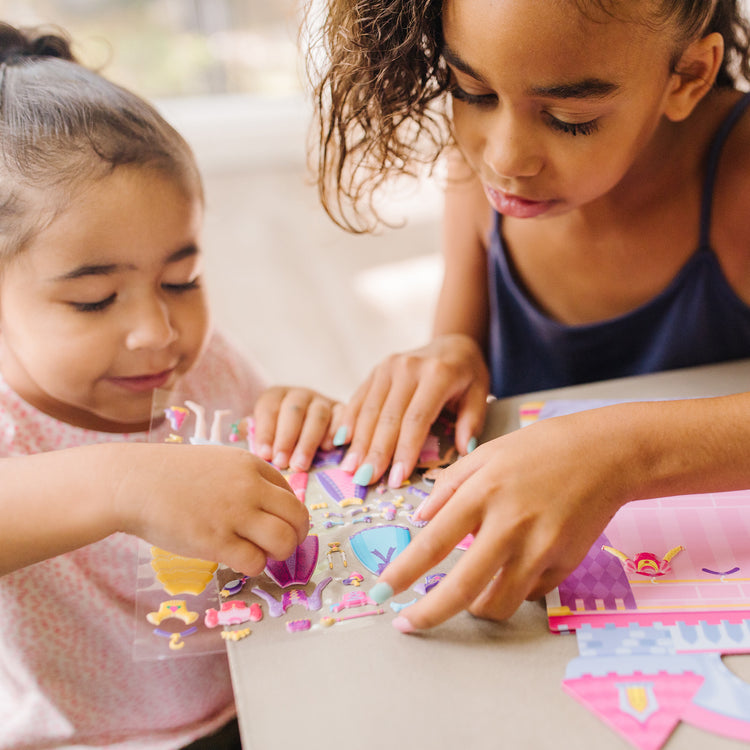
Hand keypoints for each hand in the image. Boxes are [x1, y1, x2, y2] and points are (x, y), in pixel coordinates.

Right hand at [113, 443, 309, 575]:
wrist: (132, 483)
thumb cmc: (170, 475)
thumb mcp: (216, 462)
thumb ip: (243, 479)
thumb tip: (268, 507)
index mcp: (250, 465)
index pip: (290, 493)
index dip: (289, 513)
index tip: (280, 525)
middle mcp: (249, 487)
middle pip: (296, 516)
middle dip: (296, 535)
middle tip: (284, 545)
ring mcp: (234, 514)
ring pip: (283, 540)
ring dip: (279, 553)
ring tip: (263, 555)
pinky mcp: (216, 541)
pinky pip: (254, 561)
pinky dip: (254, 566)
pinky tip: (240, 561)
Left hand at [252, 386, 339, 470]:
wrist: (307, 428)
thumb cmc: (279, 436)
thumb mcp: (262, 431)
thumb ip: (252, 434)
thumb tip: (241, 444)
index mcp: (276, 396)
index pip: (269, 409)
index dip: (266, 432)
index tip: (263, 455)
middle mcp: (299, 395)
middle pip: (294, 411)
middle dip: (287, 438)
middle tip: (281, 463)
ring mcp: (322, 401)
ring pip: (318, 415)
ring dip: (308, 441)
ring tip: (300, 465)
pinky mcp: (342, 410)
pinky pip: (342, 416)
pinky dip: (336, 431)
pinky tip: (328, 449)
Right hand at [335, 334, 489, 487]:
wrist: (451, 344)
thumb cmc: (467, 375)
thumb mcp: (479, 394)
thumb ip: (471, 421)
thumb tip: (464, 451)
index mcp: (437, 374)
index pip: (416, 419)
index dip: (404, 450)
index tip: (396, 479)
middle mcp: (408, 367)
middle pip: (388, 417)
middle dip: (376, 452)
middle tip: (366, 480)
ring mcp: (388, 367)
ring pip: (369, 409)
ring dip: (359, 441)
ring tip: (351, 469)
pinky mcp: (376, 370)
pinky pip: (359, 398)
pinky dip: (349, 420)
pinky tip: (341, 442)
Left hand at [372, 409, 629, 629]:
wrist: (604, 454)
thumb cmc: (539, 449)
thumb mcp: (485, 454)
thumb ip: (448, 486)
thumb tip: (420, 519)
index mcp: (483, 494)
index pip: (432, 544)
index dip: (403, 573)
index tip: (382, 591)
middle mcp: (509, 526)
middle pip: (462, 589)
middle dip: (427, 615)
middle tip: (407, 624)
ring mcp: (541, 550)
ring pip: (497, 604)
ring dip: (473, 607)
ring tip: (467, 593)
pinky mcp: (565, 566)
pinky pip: (529, 593)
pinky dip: (513, 587)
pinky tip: (514, 565)